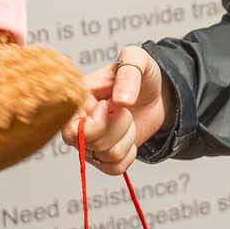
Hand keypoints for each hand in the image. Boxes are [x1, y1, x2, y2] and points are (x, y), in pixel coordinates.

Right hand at [76, 46, 169, 174]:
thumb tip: (121, 102)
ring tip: (126, 118)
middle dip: (116, 128)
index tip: (109, 105)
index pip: (71, 128)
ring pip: (106, 157)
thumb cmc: (141, 74)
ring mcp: (90, 142)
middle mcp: (78, 123)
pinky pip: (114, 168)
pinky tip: (129, 135)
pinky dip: (129, 153)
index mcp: (78, 99)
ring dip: (127, 138)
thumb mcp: (137, 60)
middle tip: (123, 110)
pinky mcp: (104, 157)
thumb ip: (128, 74)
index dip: (95, 123)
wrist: (158, 94)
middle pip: (90, 145)